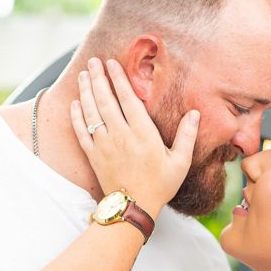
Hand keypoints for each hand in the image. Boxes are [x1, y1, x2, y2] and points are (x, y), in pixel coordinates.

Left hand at [72, 57, 198, 215]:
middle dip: (99, 78)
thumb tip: (195, 113)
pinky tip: (75, 103)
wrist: (133, 209)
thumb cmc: (159, 186)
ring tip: (85, 74)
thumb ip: (187, 136)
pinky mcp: (93, 156)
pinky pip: (81, 132)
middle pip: (106, 100)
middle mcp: (121, 136)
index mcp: (143, 134)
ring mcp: (104, 145)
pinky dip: (77, 116)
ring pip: (91, 112)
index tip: (112, 64)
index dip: (119, 79)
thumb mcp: (180, 163)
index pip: (128, 99)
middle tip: (94, 61)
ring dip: (86, 91)